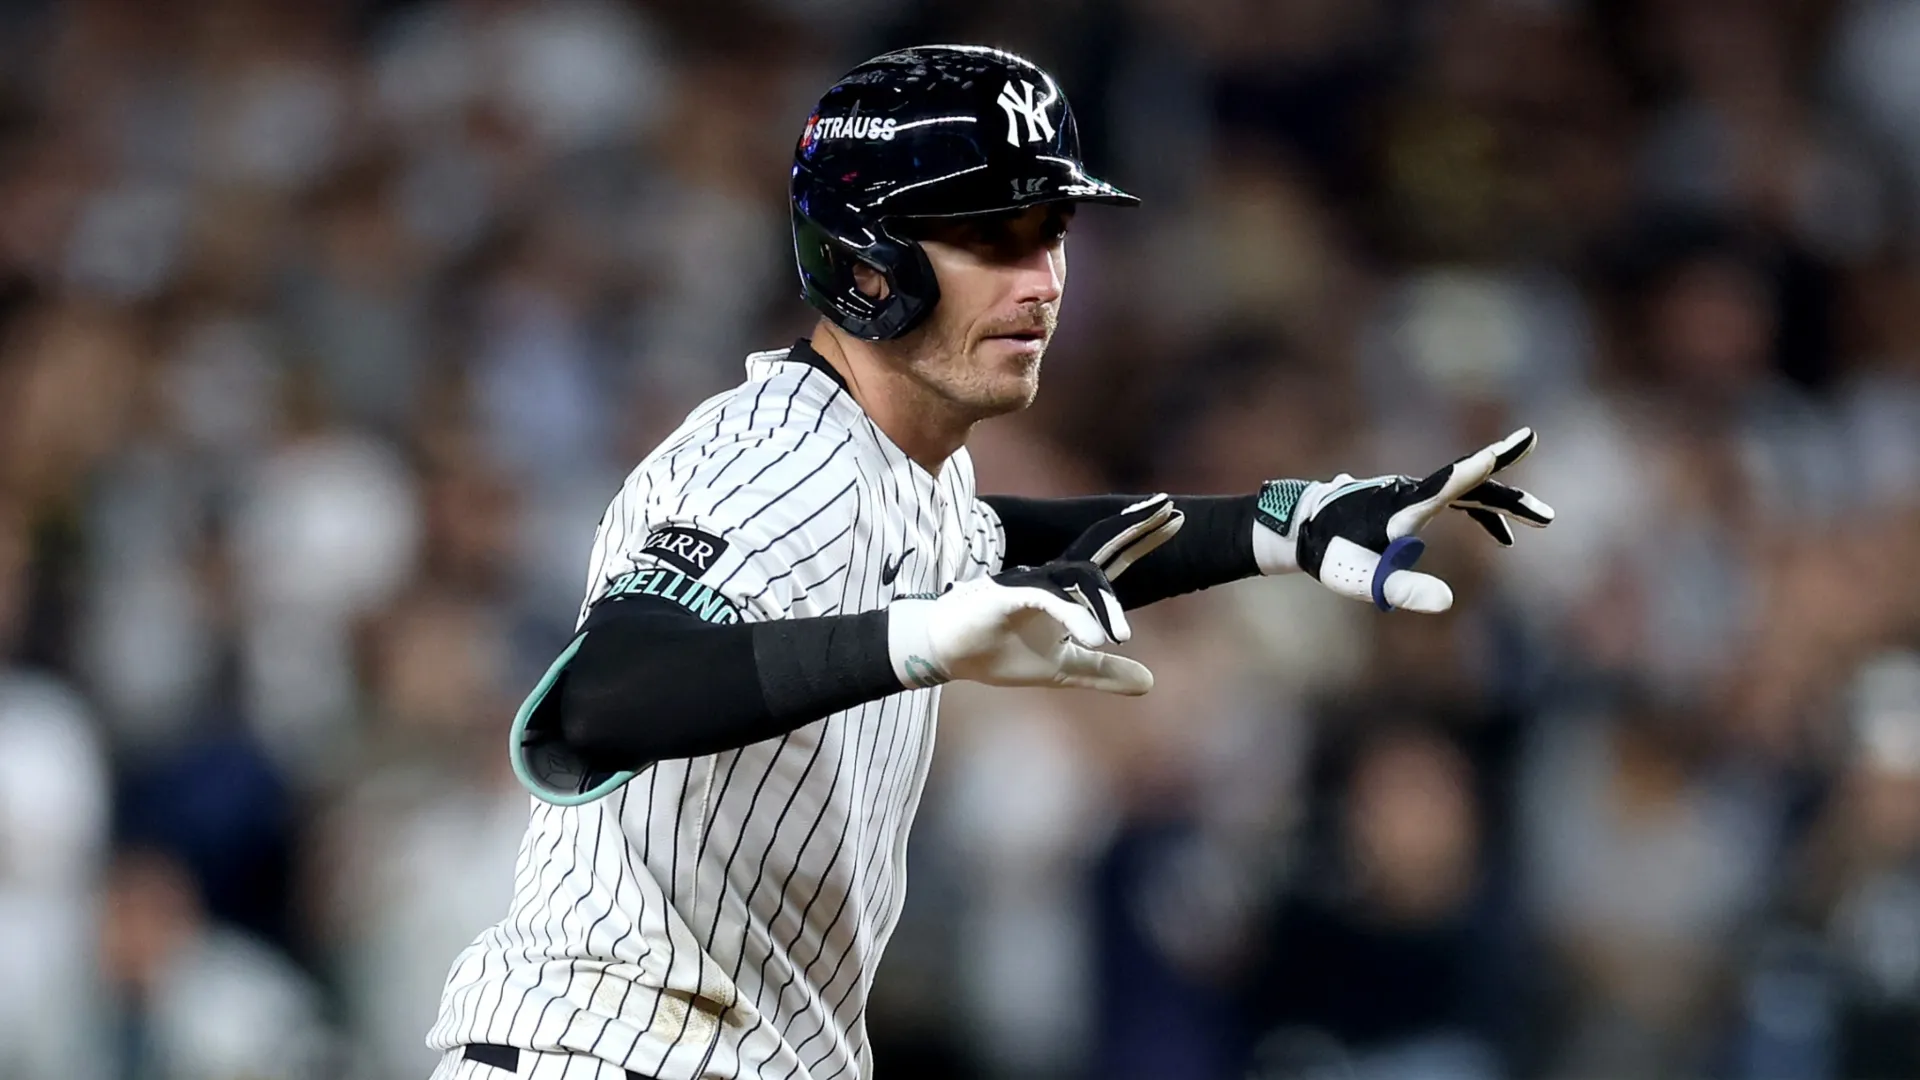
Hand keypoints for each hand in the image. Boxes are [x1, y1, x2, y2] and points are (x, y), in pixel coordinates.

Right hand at [889, 494, 1183, 692]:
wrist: (948, 653)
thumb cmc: (1000, 653)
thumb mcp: (1063, 670)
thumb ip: (1104, 673)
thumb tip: (1150, 682)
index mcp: (1066, 591)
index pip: (1112, 558)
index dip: (1142, 538)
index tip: (1174, 516)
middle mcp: (1052, 579)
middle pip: (1101, 547)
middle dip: (1136, 528)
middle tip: (1173, 508)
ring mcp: (1030, 584)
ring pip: (1077, 581)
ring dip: (1105, 604)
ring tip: (1123, 637)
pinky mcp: (1006, 596)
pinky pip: (1047, 601)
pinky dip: (1072, 616)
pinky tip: (1095, 638)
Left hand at [1252, 428, 1553, 612]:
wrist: (1303, 528)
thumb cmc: (1332, 556)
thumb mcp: (1363, 581)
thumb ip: (1403, 590)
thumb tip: (1448, 602)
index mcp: (1400, 510)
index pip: (1440, 489)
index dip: (1468, 474)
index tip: (1492, 455)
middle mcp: (1410, 493)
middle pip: (1467, 485)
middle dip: (1508, 491)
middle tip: (1545, 499)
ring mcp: (1413, 493)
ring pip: (1467, 491)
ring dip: (1505, 503)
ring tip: (1544, 518)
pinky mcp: (1412, 499)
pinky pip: (1456, 499)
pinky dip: (1481, 513)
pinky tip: (1503, 538)